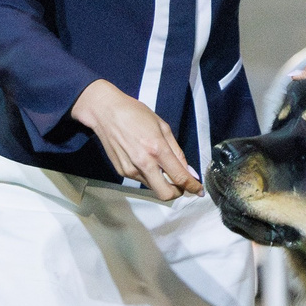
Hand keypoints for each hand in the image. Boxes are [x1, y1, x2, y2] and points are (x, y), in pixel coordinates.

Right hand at [71, 79, 202, 197]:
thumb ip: (177, 152)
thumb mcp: (163, 127)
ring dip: (162, 182)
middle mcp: (144, 163)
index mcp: (157, 149)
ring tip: (159, 164)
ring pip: (154, 187)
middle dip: (177, 192)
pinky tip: (145, 160)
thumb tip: (189, 172)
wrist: (106, 112)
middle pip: (166, 194)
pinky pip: (142, 180)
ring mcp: (131, 169)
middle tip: (181, 184)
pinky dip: (149, 176)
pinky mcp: (122, 172)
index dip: (193, 187)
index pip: (180, 177)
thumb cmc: (135, 114)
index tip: (199, 190)